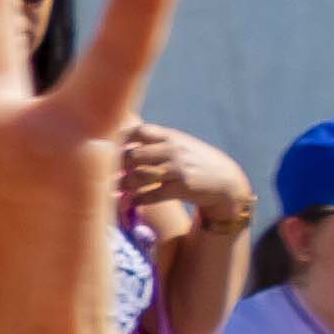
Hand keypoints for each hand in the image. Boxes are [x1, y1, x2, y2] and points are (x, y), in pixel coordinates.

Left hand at [117, 120, 253, 249]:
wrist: (227, 182)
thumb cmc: (196, 162)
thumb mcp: (180, 145)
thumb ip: (156, 142)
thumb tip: (120, 141)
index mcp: (171, 137)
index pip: (138, 131)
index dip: (119, 140)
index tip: (106, 150)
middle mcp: (173, 150)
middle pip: (132, 155)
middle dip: (116, 167)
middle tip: (105, 175)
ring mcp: (178, 169)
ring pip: (138, 176)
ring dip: (122, 185)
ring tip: (112, 190)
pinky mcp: (182, 188)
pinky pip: (151, 195)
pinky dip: (136, 200)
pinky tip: (127, 202)